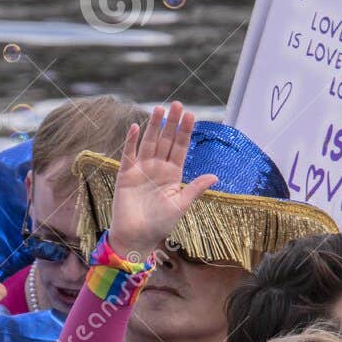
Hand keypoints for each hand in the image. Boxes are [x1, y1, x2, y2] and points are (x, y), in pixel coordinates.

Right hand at [105, 101, 218, 260]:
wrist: (137, 236)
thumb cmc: (160, 224)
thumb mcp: (181, 205)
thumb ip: (195, 188)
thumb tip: (216, 176)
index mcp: (173, 174)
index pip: (180, 148)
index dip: (184, 132)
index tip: (191, 115)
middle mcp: (158, 168)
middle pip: (165, 140)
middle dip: (171, 123)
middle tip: (177, 104)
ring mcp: (141, 169)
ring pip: (149, 143)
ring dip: (154, 126)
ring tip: (159, 109)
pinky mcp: (126, 174)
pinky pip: (129, 154)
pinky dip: (132, 141)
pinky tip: (137, 127)